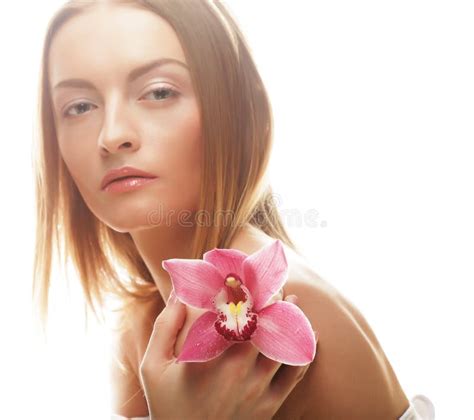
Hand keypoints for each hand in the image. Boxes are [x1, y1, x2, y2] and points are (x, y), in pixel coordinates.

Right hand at [139, 290, 311, 419]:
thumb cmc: (168, 404)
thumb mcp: (154, 367)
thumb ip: (164, 327)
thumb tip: (179, 294)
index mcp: (212, 361)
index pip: (238, 316)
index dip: (245, 291)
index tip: (246, 276)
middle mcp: (240, 374)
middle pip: (267, 327)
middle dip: (272, 300)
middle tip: (273, 282)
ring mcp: (258, 392)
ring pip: (285, 347)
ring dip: (291, 320)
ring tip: (293, 300)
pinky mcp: (269, 407)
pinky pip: (295, 376)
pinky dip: (306, 353)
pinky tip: (310, 335)